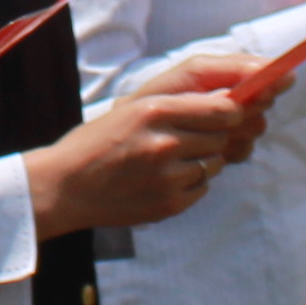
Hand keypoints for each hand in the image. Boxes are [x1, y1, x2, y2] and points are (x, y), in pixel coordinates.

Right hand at [27, 66, 266, 238]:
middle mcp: (163, 143)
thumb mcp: (133, 106)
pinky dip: (192, 181)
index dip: (238, 107)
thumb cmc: (100, 140)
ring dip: (206, 157)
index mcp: (153, 110)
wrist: (65, 187)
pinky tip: (162, 178)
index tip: (240, 107)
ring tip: (171, 157)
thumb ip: (182, 100)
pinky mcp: (169, 204)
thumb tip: (236, 101)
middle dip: (219, 132)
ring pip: (216, 161)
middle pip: (224, 135)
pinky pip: (203, 186)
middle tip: (196, 133)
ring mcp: (167, 177)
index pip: (223, 108)